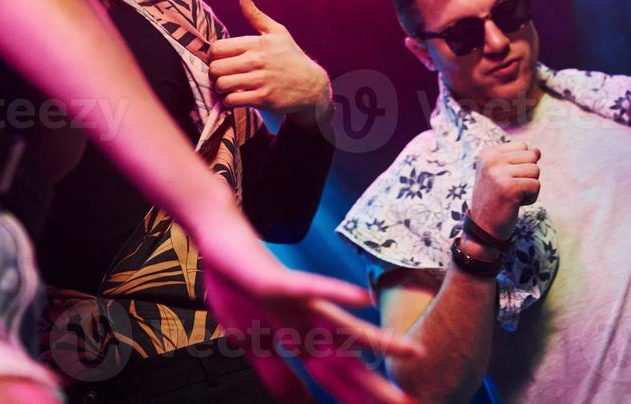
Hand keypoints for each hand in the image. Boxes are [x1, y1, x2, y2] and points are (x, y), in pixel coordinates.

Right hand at [198, 216, 423, 402]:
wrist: (219, 241)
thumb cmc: (237, 288)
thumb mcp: (252, 344)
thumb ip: (277, 375)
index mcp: (299, 339)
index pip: (334, 379)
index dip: (356, 401)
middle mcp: (306, 323)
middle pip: (345, 362)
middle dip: (374, 387)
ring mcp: (298, 303)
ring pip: (342, 326)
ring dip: (377, 341)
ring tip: (411, 351)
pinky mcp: (283, 282)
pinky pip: (312, 288)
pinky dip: (336, 293)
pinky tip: (364, 299)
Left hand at [209, 0, 331, 116]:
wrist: (312, 86)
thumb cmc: (291, 58)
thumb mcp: (277, 33)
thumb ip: (255, 15)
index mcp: (258, 43)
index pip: (217, 48)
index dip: (213, 56)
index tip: (219, 60)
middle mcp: (257, 61)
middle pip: (216, 68)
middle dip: (215, 73)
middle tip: (222, 75)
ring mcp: (260, 81)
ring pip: (222, 85)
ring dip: (221, 88)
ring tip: (228, 86)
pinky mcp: (263, 99)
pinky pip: (232, 101)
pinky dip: (229, 101)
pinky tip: (237, 97)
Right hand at [469, 142, 542, 238]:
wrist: (483, 228)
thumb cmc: (496, 200)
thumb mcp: (501, 173)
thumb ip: (518, 159)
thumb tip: (537, 151)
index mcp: (487, 153)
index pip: (523, 147)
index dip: (521, 165)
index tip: (505, 180)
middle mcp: (491, 160)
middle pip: (532, 156)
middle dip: (528, 175)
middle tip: (511, 189)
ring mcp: (498, 173)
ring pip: (536, 170)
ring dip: (530, 187)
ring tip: (513, 196)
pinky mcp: (508, 188)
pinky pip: (536, 185)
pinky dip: (531, 198)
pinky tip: (515, 204)